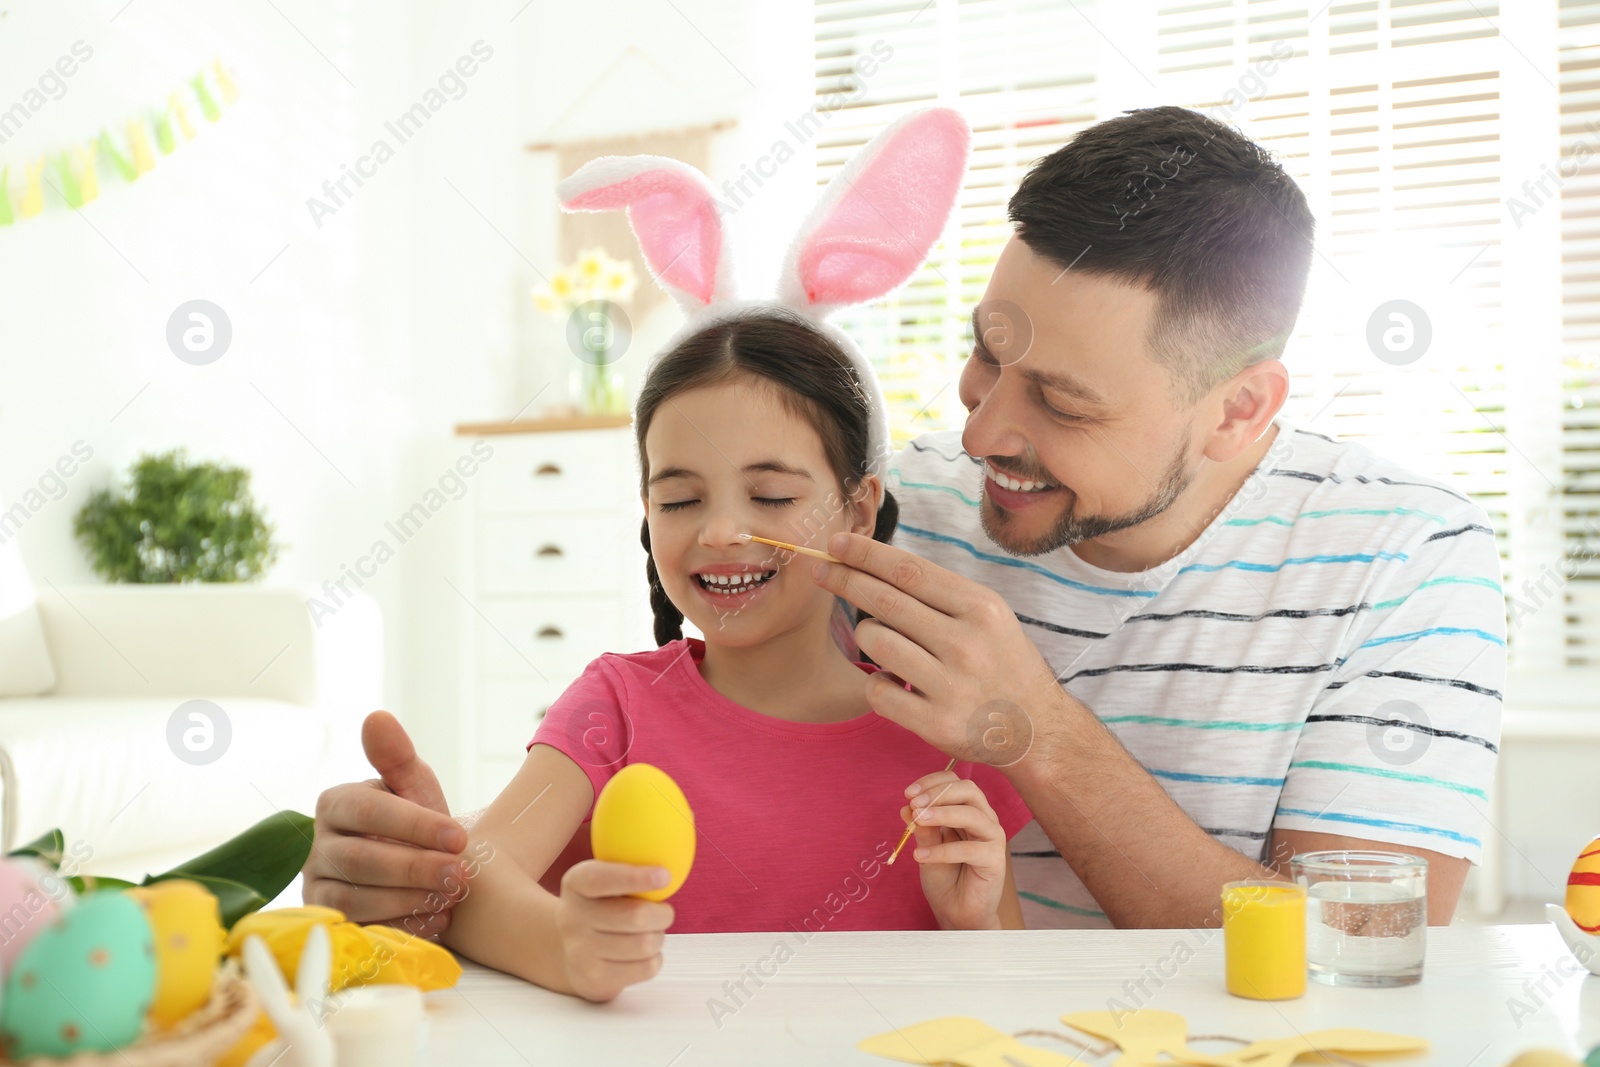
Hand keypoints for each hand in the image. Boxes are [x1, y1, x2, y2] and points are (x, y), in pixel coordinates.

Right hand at [303, 711, 467, 938]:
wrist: (421, 872)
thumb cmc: (416, 825)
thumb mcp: (413, 788)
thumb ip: (397, 757)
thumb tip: (377, 717)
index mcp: (336, 803)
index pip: (369, 812)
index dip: (415, 826)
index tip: (460, 837)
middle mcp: (318, 846)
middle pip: (361, 860)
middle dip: (416, 869)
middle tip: (460, 875)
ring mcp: (317, 887)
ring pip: (355, 900)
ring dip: (409, 901)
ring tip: (451, 897)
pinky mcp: (330, 924)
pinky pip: (358, 932)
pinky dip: (401, 928)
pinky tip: (438, 922)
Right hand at [556, 860, 675, 1002]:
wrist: (568, 951)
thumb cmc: (602, 905)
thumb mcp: (603, 880)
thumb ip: (630, 866)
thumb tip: (673, 861)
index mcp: (575, 883)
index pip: (602, 879)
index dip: (635, 877)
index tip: (665, 876)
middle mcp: (571, 918)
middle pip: (635, 916)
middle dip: (662, 914)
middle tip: (664, 912)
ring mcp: (580, 952)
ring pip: (645, 944)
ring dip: (658, 937)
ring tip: (650, 932)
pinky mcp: (595, 979)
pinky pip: (646, 968)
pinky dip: (654, 959)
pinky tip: (642, 953)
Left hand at [811, 532, 1061, 764]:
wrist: (1037, 730)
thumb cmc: (1003, 663)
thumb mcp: (988, 616)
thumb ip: (940, 594)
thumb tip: (876, 563)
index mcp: (981, 608)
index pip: (909, 571)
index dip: (865, 554)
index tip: (836, 544)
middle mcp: (966, 644)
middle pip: (885, 602)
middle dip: (845, 580)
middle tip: (821, 571)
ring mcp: (951, 686)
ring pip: (875, 643)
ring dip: (868, 638)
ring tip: (886, 644)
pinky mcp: (936, 724)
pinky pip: (877, 691)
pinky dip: (876, 683)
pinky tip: (894, 683)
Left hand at [901, 769, 1007, 929]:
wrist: (957, 914)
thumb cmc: (945, 879)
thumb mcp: (927, 849)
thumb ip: (922, 829)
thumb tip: (906, 807)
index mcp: (969, 811)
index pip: (955, 783)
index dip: (932, 782)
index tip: (908, 793)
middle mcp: (984, 819)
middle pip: (969, 790)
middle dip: (938, 793)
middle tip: (914, 804)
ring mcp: (993, 838)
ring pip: (972, 814)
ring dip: (942, 814)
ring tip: (917, 822)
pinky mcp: (995, 860)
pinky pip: (969, 849)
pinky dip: (942, 850)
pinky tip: (920, 856)